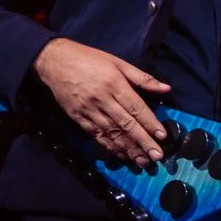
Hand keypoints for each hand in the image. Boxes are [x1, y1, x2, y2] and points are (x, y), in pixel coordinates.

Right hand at [32, 38, 168, 165]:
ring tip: (142, 161)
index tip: (162, 136)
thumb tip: (166, 88)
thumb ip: (143, 78)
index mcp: (114, 85)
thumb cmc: (90, 59)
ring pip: (111, 133)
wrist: (54, 61)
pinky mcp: (77, 117)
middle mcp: (102, 100)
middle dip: (142, 142)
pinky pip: (96, 135)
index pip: (136, 108)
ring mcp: (88, 110)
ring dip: (128, 148)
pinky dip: (109, 146)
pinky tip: (121, 155)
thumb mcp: (118, 63)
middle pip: (126, 124)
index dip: (150, 123)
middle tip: (156, 156)